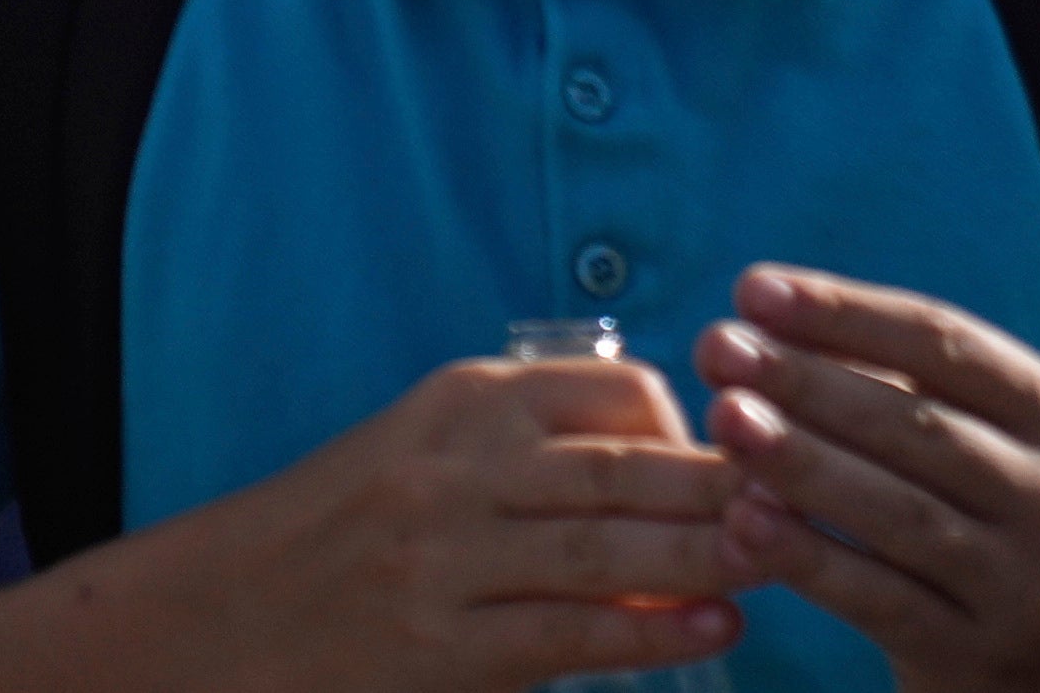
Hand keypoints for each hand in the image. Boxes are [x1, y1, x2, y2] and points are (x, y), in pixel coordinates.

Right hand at [177, 346, 740, 672]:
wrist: (229, 616)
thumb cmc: (350, 532)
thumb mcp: (428, 452)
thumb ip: (531, 447)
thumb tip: (673, 465)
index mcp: (459, 404)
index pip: (605, 390)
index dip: (691, 424)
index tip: (749, 454)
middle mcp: (454, 469)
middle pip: (620, 468)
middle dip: (727, 486)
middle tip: (810, 499)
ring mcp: (445, 559)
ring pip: (605, 550)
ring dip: (707, 556)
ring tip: (783, 559)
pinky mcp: (443, 648)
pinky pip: (568, 634)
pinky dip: (651, 633)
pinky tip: (717, 630)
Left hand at [709, 267, 1039, 684]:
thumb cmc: (978, 517)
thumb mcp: (967, 441)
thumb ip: (886, 382)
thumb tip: (762, 320)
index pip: (945, 343)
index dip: (845, 311)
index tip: (751, 289)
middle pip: (918, 425)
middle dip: (807, 380)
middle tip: (717, 348)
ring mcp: (1023, 586)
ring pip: (899, 513)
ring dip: (802, 462)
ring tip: (723, 418)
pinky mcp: (974, 655)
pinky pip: (879, 599)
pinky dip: (807, 558)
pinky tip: (742, 523)